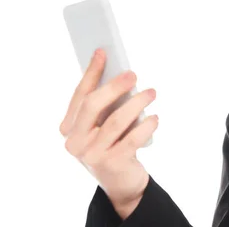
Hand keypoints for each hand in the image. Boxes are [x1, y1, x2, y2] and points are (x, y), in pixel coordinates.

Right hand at [60, 48, 158, 219]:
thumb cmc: (113, 143)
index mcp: (68, 127)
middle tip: (133, 74)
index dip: (92, 73)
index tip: (103, 52)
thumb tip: (120, 73)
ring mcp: (91, 154)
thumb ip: (106, 103)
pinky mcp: (111, 164)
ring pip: (116, 121)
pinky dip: (146, 125)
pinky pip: (132, 139)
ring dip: (136, 103)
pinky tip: (155, 118)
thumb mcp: (103, 123)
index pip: (80, 95)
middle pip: (93, 105)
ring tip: (151, 92)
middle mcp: (74, 141)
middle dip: (114, 86)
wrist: (121, 181)